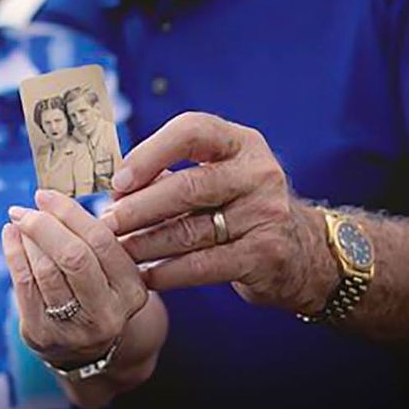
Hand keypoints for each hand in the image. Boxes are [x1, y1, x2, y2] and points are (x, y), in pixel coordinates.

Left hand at [2, 189, 148, 367]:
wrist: (86, 350)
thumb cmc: (98, 293)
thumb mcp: (114, 271)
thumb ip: (99, 237)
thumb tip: (57, 198)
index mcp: (131, 289)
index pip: (101, 241)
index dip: (70, 213)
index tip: (46, 194)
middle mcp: (107, 313)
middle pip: (74, 257)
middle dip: (45, 225)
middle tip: (28, 207)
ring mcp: (74, 328)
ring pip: (46, 270)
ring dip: (28, 237)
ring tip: (20, 219)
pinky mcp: (42, 334)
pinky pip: (24, 285)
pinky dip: (14, 253)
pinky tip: (10, 236)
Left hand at [104, 112, 332, 311]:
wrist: (299, 251)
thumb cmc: (239, 206)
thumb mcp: (218, 175)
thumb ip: (172, 173)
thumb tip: (115, 186)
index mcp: (242, 143)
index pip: (192, 131)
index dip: (151, 152)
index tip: (119, 180)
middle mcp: (259, 173)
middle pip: (188, 186)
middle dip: (140, 207)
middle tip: (108, 223)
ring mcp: (266, 213)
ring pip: (192, 230)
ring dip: (147, 244)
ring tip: (118, 252)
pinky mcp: (265, 254)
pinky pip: (204, 266)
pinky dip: (169, 273)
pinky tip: (146, 277)